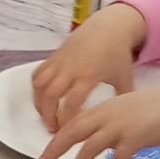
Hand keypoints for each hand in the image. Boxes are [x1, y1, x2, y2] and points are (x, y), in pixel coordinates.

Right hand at [30, 3, 145, 130]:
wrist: (108, 27)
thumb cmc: (117, 53)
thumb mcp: (124, 77)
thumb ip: (121, 98)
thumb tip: (122, 119)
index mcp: (88, 75)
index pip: (72, 102)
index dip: (67, 119)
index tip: (68, 131)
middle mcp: (70, 69)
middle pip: (50, 96)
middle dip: (48, 116)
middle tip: (52, 129)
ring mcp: (59, 62)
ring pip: (39, 85)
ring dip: (39, 103)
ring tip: (45, 116)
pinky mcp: (53, 56)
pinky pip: (37, 74)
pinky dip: (36, 88)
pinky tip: (42, 98)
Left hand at [36, 82, 159, 158]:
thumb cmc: (148, 108)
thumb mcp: (119, 108)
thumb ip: (102, 121)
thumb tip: (88, 136)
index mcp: (99, 109)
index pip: (70, 124)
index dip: (55, 140)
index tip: (43, 154)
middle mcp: (104, 117)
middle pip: (72, 133)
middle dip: (54, 150)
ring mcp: (118, 128)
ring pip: (89, 149)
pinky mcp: (133, 140)